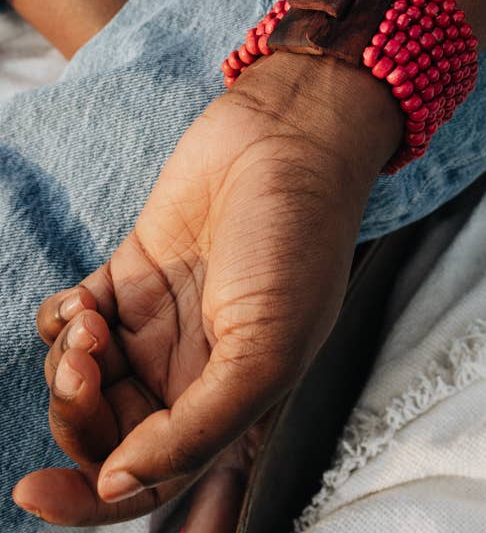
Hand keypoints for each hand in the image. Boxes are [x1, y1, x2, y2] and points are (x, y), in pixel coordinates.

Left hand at [14, 52, 399, 526]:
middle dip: (77, 413)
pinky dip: (60, 319)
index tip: (36, 492)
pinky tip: (84, 297)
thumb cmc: (296, 241)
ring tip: (89, 318)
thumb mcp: (266, 350)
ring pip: (82, 378)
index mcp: (230, 403)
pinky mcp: (130, 272)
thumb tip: (118, 485)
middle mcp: (189, 371)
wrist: (285, 141)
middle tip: (84, 365)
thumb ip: (197, 428)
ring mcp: (156, 322)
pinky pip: (71, 320)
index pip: (149, 479)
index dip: (89, 501)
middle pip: (104, 431)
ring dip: (68, 360)